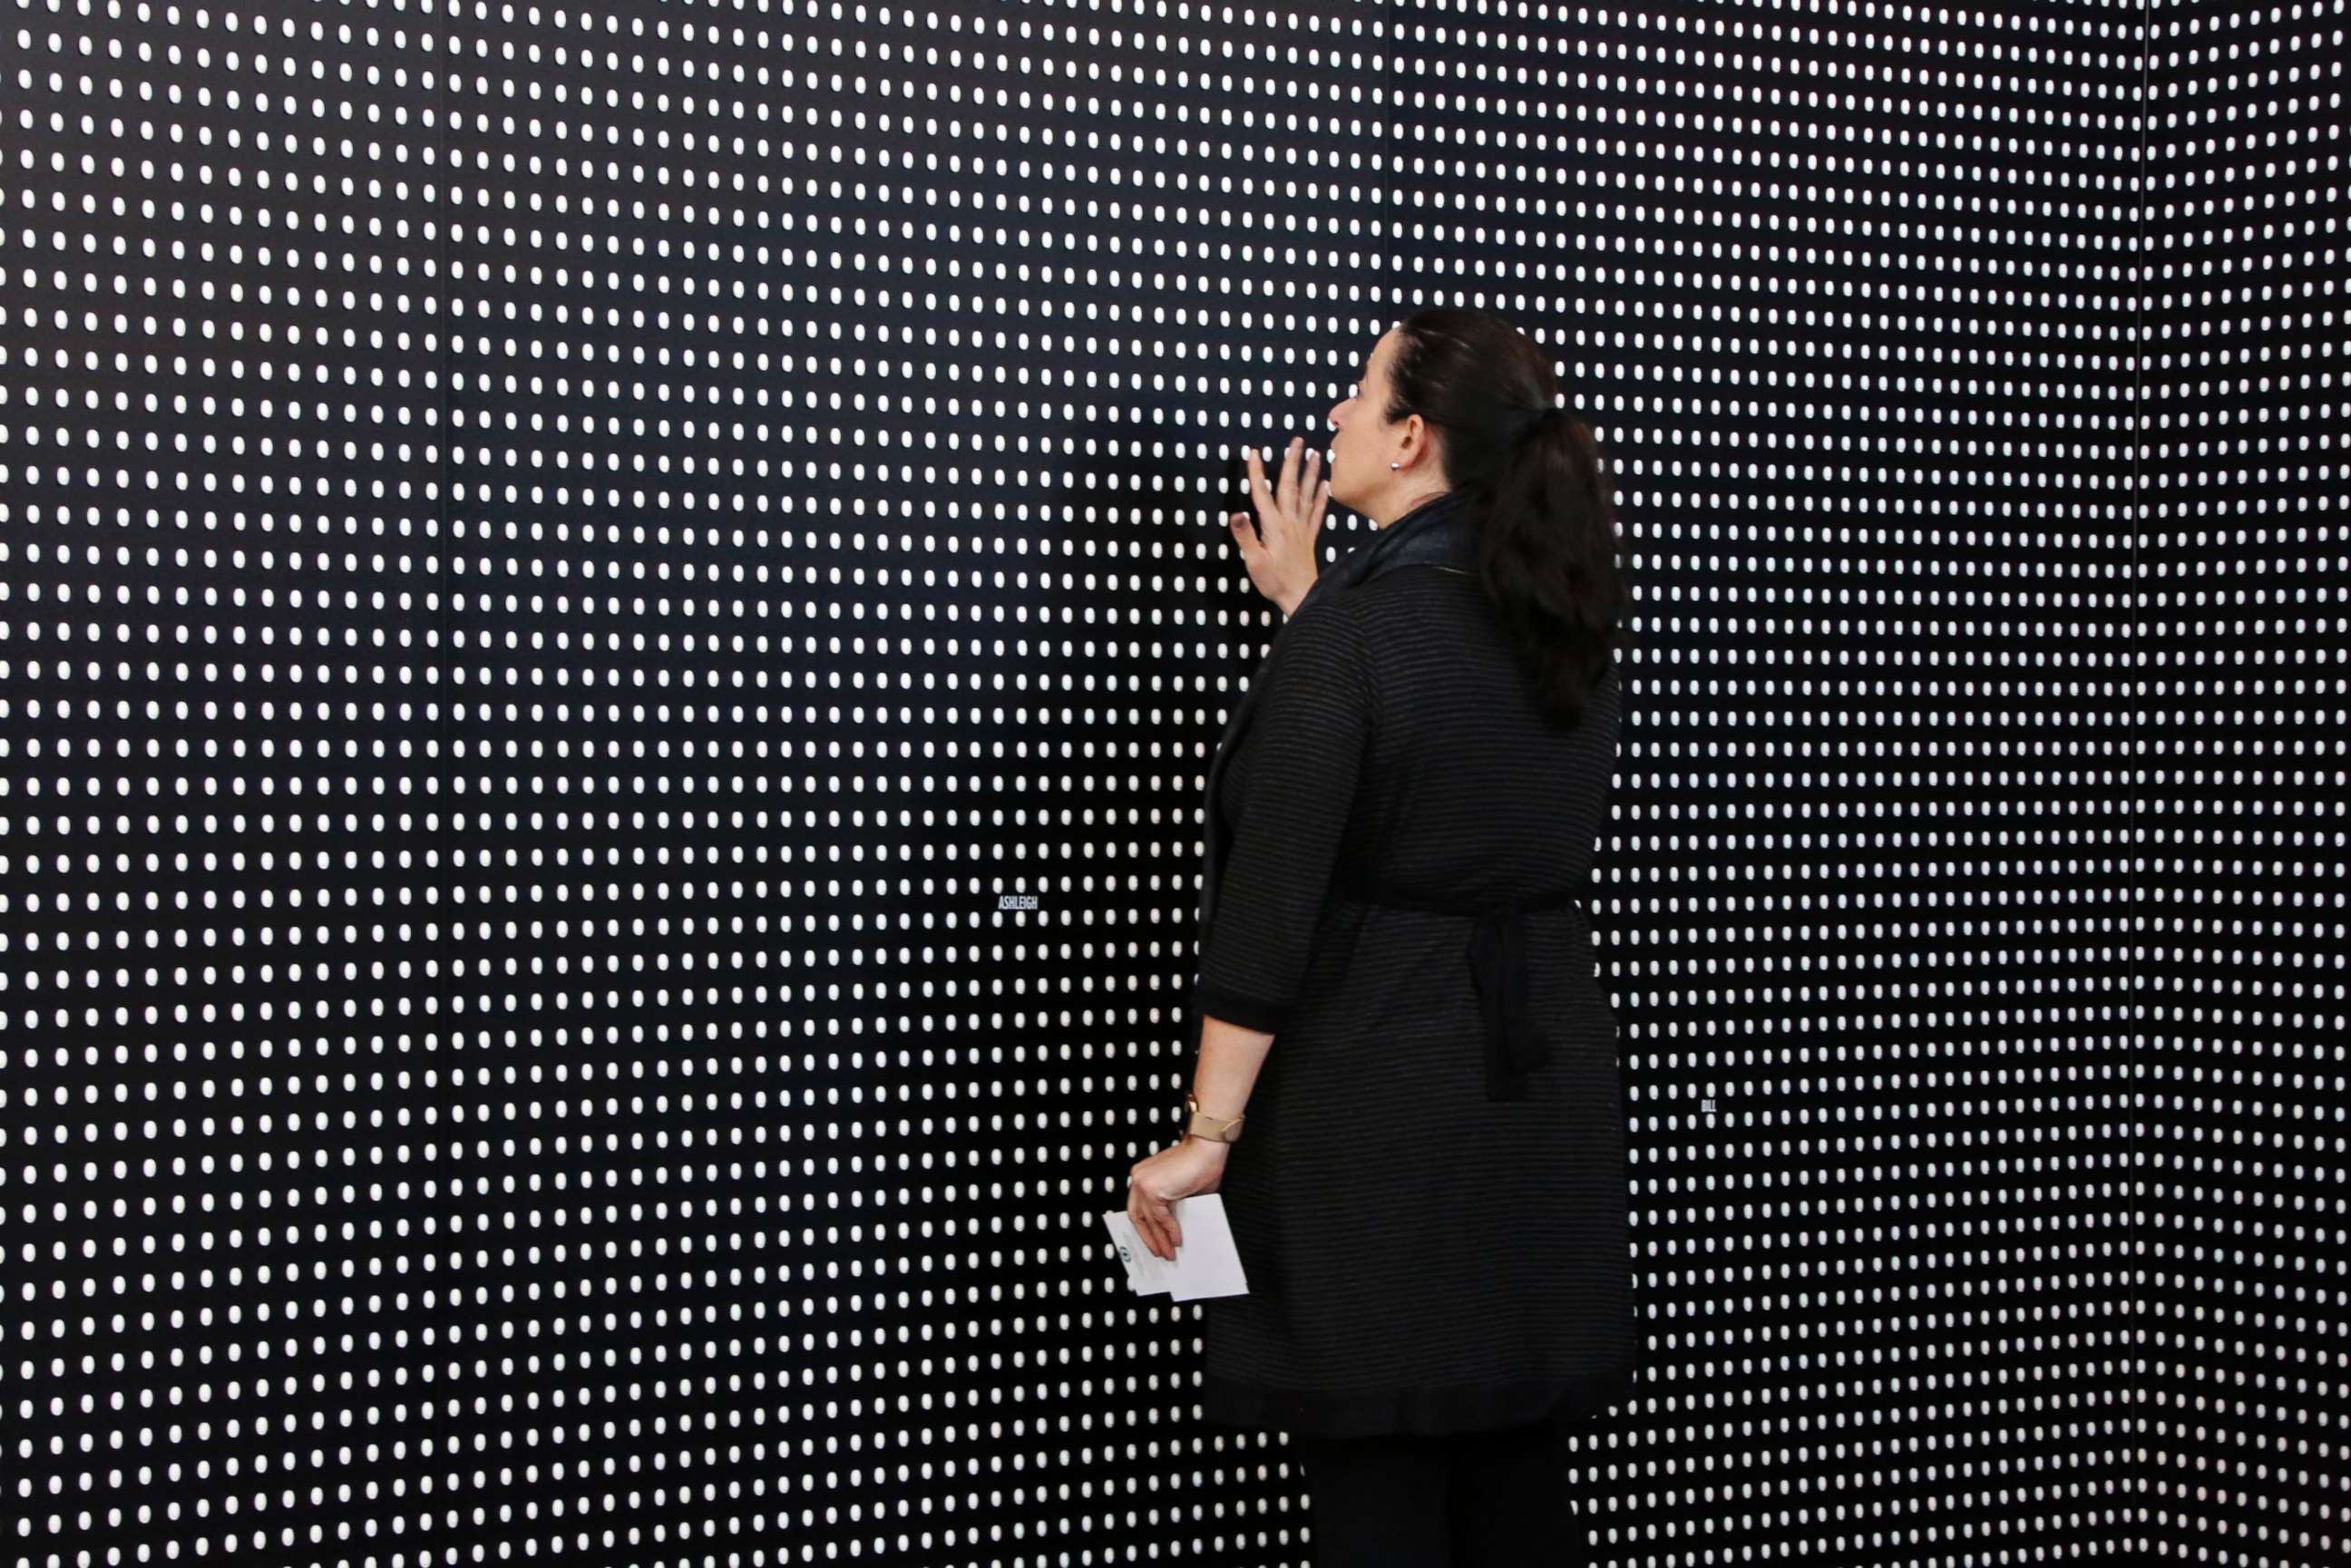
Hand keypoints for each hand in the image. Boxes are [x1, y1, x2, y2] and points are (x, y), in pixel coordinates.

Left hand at [1126, 1134, 1229, 1261]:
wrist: (1206, 1148)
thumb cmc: (1199, 1163)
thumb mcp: (1180, 1189)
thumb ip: (1173, 1206)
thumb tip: (1173, 1230)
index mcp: (1142, 1176)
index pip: (1138, 1208)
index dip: (1145, 1227)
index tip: (1153, 1241)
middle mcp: (1138, 1178)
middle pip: (1137, 1216)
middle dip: (1149, 1238)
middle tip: (1159, 1253)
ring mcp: (1143, 1183)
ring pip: (1149, 1220)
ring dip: (1160, 1240)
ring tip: (1170, 1254)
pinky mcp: (1152, 1189)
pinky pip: (1160, 1218)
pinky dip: (1169, 1231)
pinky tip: (1177, 1241)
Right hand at [1229, 437, 1330, 615]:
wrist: (1302, 597)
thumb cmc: (1275, 582)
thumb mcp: (1254, 561)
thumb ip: (1245, 537)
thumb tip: (1236, 514)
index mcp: (1273, 526)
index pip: (1262, 493)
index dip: (1257, 472)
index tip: (1254, 452)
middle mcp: (1289, 522)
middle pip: (1290, 487)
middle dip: (1292, 462)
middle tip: (1297, 440)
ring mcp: (1302, 529)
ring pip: (1306, 495)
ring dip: (1310, 474)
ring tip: (1316, 454)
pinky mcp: (1309, 538)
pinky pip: (1317, 513)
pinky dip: (1321, 498)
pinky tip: (1326, 485)